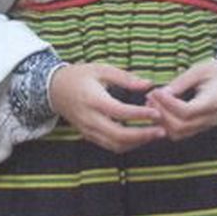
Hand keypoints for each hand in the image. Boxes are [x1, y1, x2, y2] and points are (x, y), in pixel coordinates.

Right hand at [48, 63, 164, 152]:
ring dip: (137, 143)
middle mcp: (90, 119)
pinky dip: (127, 144)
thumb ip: (126, 78)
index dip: (140, 115)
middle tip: (163, 130)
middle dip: (142, 136)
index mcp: (94, 100)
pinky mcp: (88, 135)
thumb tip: (149, 84)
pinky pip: (109, 145)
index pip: (120, 112)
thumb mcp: (102, 69)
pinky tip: (141, 136)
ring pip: (114, 145)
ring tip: (156, 134)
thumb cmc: (79, 75)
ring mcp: (88, 130)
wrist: (53, 89)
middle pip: (118, 135)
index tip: (158, 113)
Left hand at [144, 59, 216, 141]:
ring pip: (177, 133)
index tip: (156, 92)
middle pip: (180, 126)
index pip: (187, 111)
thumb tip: (159, 94)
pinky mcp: (198, 127)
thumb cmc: (216, 72)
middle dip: (161, 114)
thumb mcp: (198, 70)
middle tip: (150, 97)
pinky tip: (159, 110)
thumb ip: (179, 83)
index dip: (167, 104)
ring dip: (161, 121)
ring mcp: (204, 125)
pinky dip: (166, 125)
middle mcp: (210, 118)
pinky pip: (179, 133)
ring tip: (152, 103)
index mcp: (213, 102)